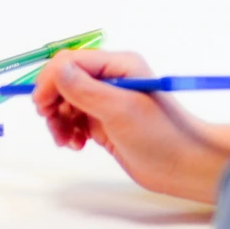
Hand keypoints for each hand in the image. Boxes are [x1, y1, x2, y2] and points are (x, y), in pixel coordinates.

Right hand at [30, 49, 229, 203]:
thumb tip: (56, 70)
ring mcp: (107, 101)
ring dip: (59, 120)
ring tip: (67, 141)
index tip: (43, 106)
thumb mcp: (120, 109)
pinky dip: (68, 131)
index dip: (51, 80)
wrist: (186, 166)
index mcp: (118, 66)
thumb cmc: (161, 135)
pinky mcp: (105, 122)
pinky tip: (77, 144)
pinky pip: (74, 120)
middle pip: (64, 80)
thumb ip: (85, 89)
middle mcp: (111, 79)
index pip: (71, 62)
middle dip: (53, 102)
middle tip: (53, 124)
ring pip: (66, 102)